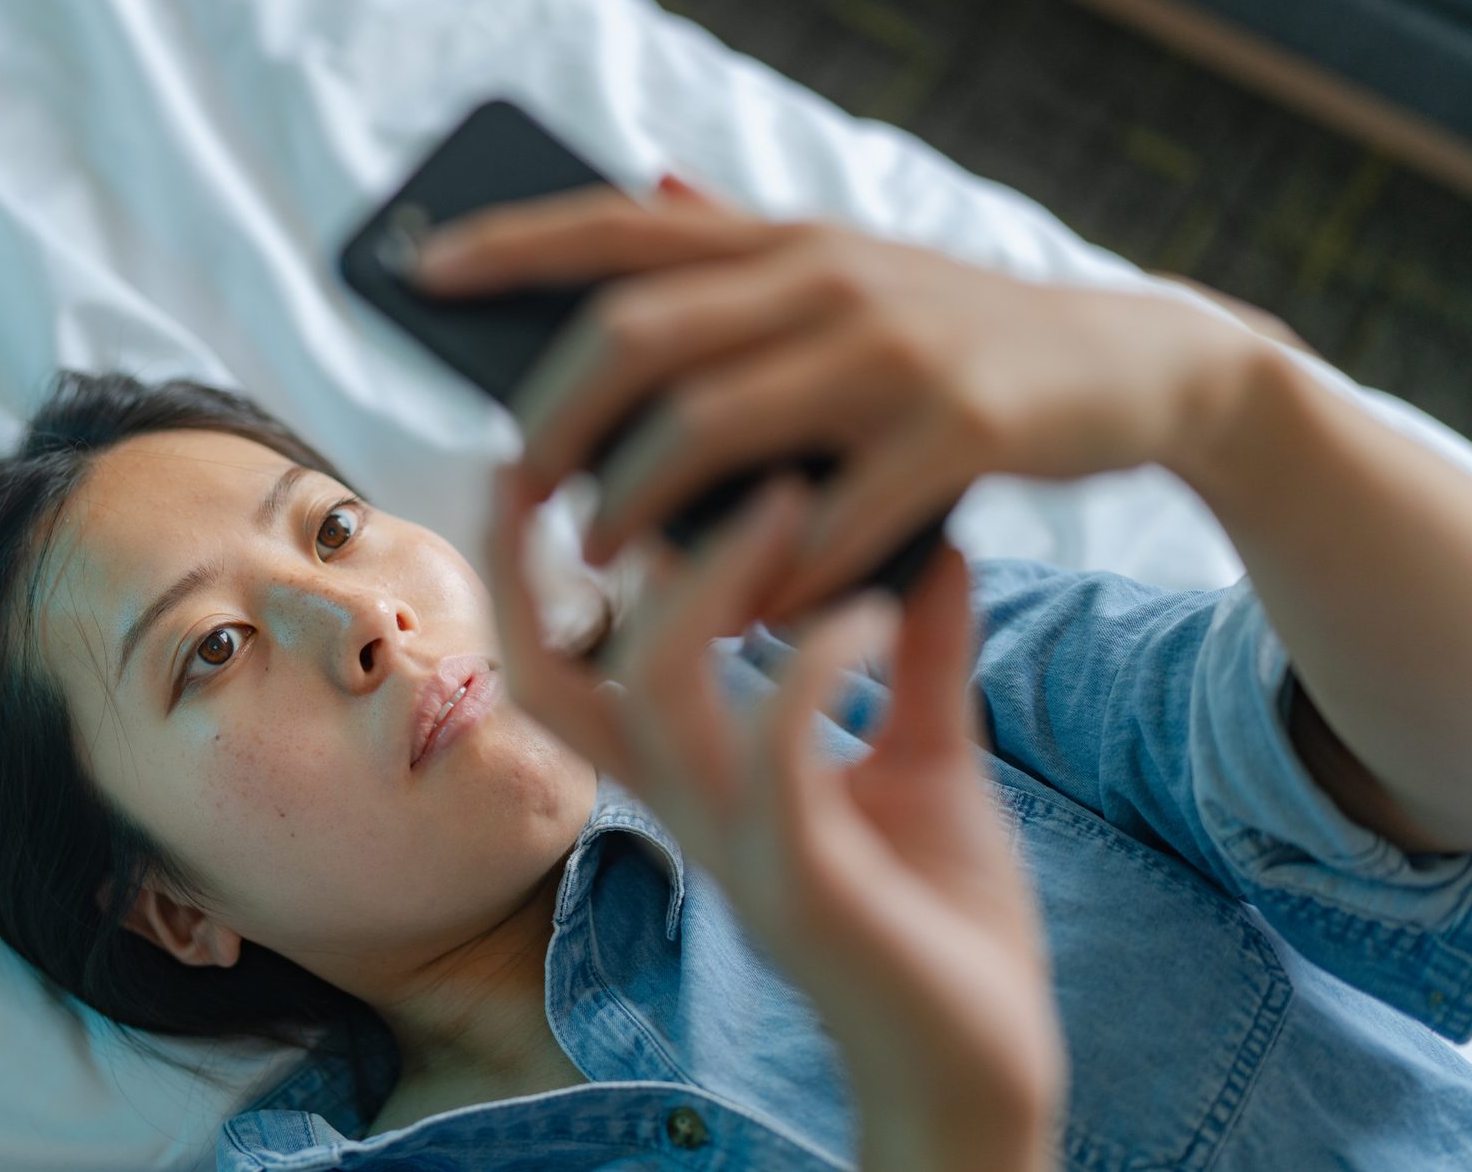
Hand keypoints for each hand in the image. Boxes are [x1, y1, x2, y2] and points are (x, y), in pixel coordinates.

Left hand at [423, 175, 1252, 624]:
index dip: (515, 242)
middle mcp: (826, 274)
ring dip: (638, 502)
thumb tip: (645, 178)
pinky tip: (735, 610)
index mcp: (786, 236)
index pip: (621, 222)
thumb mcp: (853, 269)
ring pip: (712, 423)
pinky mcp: (962, 428)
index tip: (421, 268)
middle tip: (519, 484)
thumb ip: (749, 238)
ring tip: (602, 557)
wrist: (1144, 364)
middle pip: (638, 331)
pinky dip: (768, 572)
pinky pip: (828, 513)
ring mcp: (895, 348)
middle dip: (556, 413)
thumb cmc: (960, 334)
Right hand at [483, 459, 1064, 1170]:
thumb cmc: (942, 922)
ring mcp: (737, 846)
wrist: (989, 1066)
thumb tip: (932, 540)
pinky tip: (872, 613)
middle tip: (587, 449)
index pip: (561, 668)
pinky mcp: (806, 882)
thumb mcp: (926, 761)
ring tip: (786, 499)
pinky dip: (811, 664)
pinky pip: (773, 754)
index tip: (542, 461)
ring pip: (655, 695)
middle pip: (550, 680)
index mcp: (695, 780)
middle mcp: (689, 808)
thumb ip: (917, 660)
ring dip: (709, 583)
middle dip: (532, 565)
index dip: (525, 571)